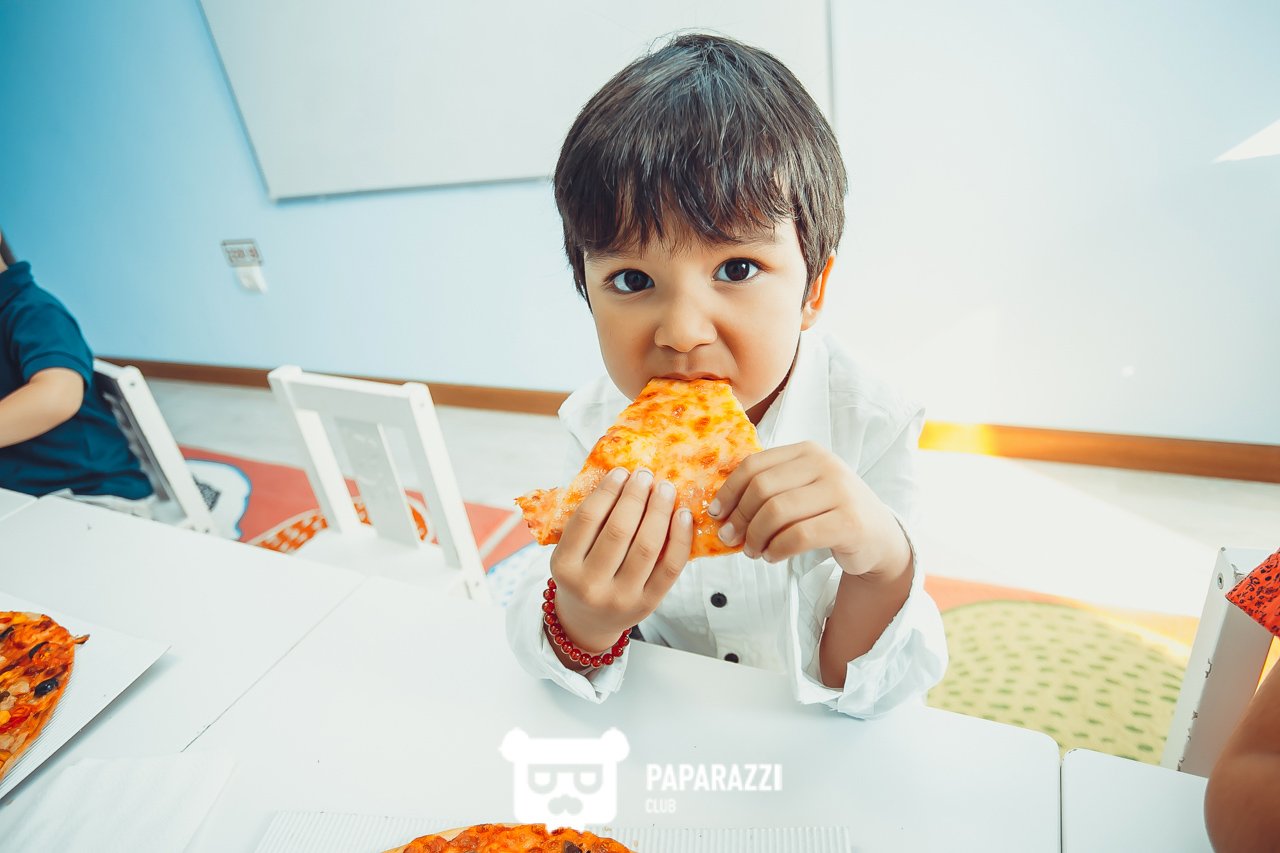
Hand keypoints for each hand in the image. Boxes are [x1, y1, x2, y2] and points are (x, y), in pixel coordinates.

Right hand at [549, 467, 694, 653]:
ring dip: (659, 510)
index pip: (587, 519)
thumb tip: (623, 478)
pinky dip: (680, 538)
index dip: (607, 491)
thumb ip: (589, 522)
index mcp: (565, 567)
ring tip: (664, 489)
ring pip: (646, 546)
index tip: (621, 472)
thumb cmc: (581, 577)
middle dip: (635, 496)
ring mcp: (621, 598)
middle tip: (645, 475)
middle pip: (619, 530)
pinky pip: (669, 567)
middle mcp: (591, 585)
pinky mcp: (648, 604)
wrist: (588, 623)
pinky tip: (682, 515)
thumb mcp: (570, 553)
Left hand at [709, 442, 909, 579]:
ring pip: (777, 512)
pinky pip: (798, 536)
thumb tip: (721, 509)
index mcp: (806, 451)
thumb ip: (769, 489)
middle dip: (739, 517)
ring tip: (753, 551)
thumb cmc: (830, 512)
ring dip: (756, 537)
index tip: (716, 512)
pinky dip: (777, 550)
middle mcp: (824, 464)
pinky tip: (772, 556)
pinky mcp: (849, 522)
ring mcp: (840, 491)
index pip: (754, 464)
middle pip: (761, 489)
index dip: (729, 490)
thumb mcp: (802, 489)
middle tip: (731, 539)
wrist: (879, 536)